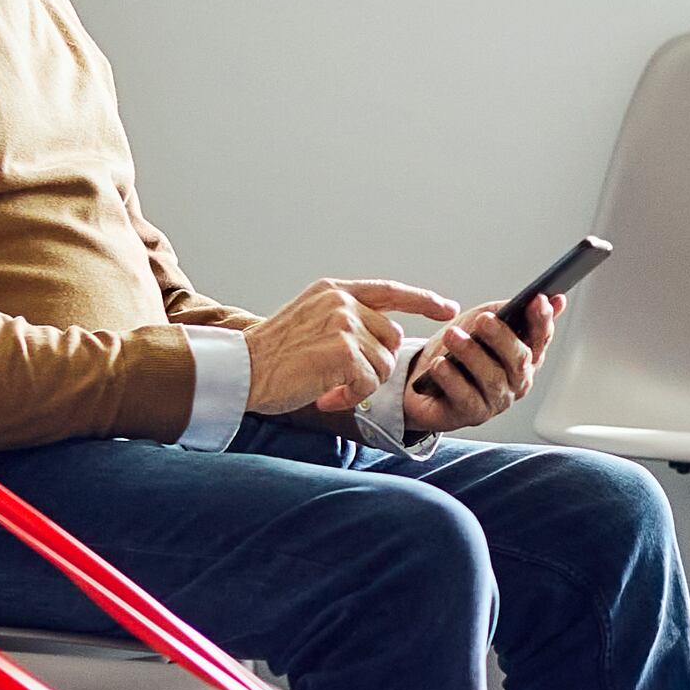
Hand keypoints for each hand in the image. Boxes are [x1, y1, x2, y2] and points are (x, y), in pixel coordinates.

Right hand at [245, 278, 457, 420]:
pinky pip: (369, 383)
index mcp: (335, 290)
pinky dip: (351, 398)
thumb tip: (385, 336)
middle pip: (391, 338)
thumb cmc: (272, 355)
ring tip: (328, 388)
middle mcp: (342, 301)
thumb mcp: (310, 319)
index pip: (390, 290)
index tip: (448, 309)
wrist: (241, 370)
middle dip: (376, 366)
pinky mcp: (343, 351)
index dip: (423, 300)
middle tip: (342, 381)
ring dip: (360, 385)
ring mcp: (343, 323)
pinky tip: (325, 398)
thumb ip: (345, 319)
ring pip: (384, 364)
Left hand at [398, 294, 555, 432]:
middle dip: (502, 337)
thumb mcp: (484, 323)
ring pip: (492, 378)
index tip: (536, 300)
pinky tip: (440, 365)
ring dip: (471, 354)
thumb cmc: (460, 351)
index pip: (541, 338)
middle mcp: (516, 381)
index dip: (541, 320)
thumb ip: (511, 311)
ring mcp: (496, 401)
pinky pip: (465, 397)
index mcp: (525, 357)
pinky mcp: (471, 414)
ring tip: (452, 337)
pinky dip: (452, 379)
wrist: (425, 380)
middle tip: (484, 320)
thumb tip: (552, 299)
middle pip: (519, 360)